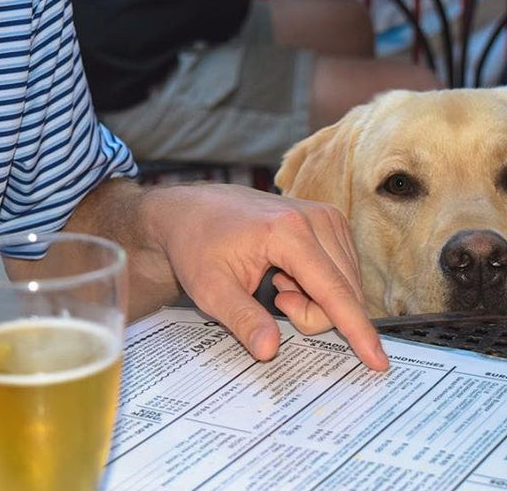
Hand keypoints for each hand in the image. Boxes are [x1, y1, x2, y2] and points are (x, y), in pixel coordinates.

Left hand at [146, 183, 388, 370]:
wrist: (195, 211)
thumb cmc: (199, 245)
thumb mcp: (210, 288)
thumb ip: (242, 319)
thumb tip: (270, 350)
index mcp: (288, 231)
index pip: (333, 290)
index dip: (356, 330)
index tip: (378, 361)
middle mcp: (316, 218)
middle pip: (343, 292)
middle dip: (313, 314)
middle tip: (275, 303)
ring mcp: (325, 216)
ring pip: (346, 284)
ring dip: (316, 300)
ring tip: (276, 285)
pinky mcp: (328, 221)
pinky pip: (342, 270)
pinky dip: (320, 285)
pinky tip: (288, 274)